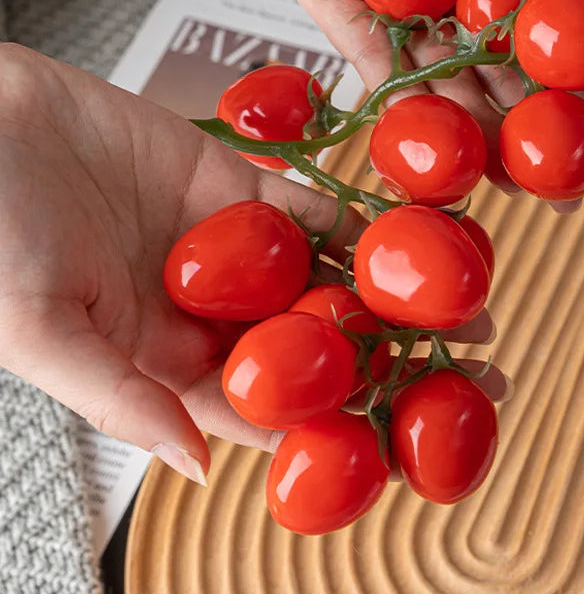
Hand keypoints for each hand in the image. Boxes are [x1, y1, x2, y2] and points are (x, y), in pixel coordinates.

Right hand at [0, 43, 506, 481]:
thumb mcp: (37, 329)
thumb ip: (120, 396)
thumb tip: (196, 465)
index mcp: (164, 361)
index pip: (268, 408)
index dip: (339, 426)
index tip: (412, 439)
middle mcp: (209, 309)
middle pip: (318, 347)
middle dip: (393, 360)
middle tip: (475, 373)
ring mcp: (229, 246)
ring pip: (324, 277)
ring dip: (393, 292)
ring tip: (466, 306)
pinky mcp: (233, 183)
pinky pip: (306, 207)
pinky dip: (357, 223)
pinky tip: (410, 236)